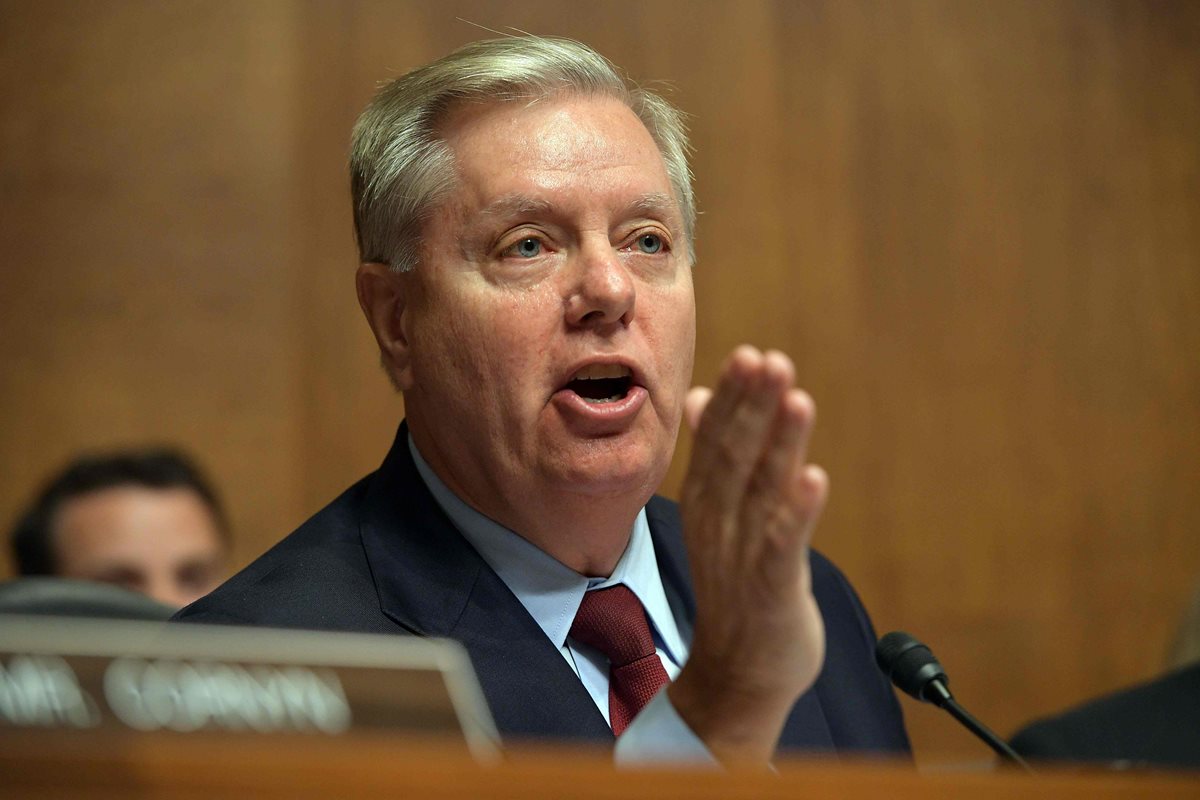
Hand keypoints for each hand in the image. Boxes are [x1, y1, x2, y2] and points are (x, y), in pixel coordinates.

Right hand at [667, 345, 827, 763]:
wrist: (738, 673)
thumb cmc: (737, 588)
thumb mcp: (720, 516)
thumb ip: (719, 456)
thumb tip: (702, 398)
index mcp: (707, 503)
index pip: (718, 441)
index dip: (735, 399)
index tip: (751, 356)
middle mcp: (720, 524)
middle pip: (736, 457)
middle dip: (755, 407)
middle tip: (770, 361)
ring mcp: (743, 557)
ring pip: (761, 492)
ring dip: (779, 444)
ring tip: (795, 399)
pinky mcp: (771, 590)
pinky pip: (783, 547)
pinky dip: (796, 513)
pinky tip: (812, 479)